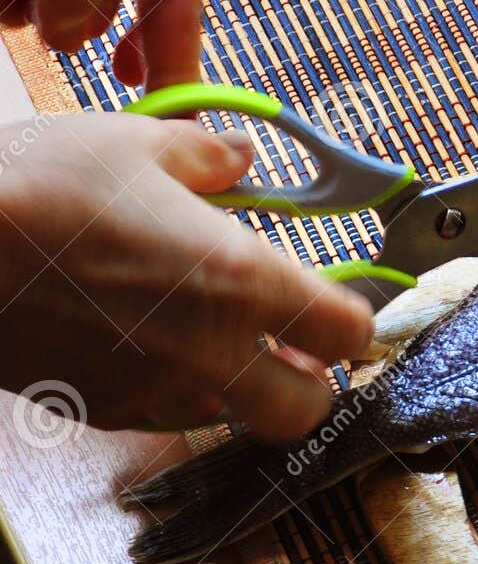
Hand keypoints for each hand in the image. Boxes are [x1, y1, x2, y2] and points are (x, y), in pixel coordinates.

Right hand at [0, 113, 374, 437]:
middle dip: (314, 379)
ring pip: (235, 417)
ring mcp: (155, 391)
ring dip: (244, 386)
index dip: (355, 316)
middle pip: (308, 408)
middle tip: (295, 340)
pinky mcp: (101, 410)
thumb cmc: (37, 189)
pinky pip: (167, 414)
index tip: (342, 297)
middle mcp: (210, 353)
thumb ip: (208, 158)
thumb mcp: (137, 145)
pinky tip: (149, 342)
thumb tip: (239, 158)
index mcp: (241, 283)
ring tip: (213, 333)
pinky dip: (178, 388)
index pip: (349, 331)